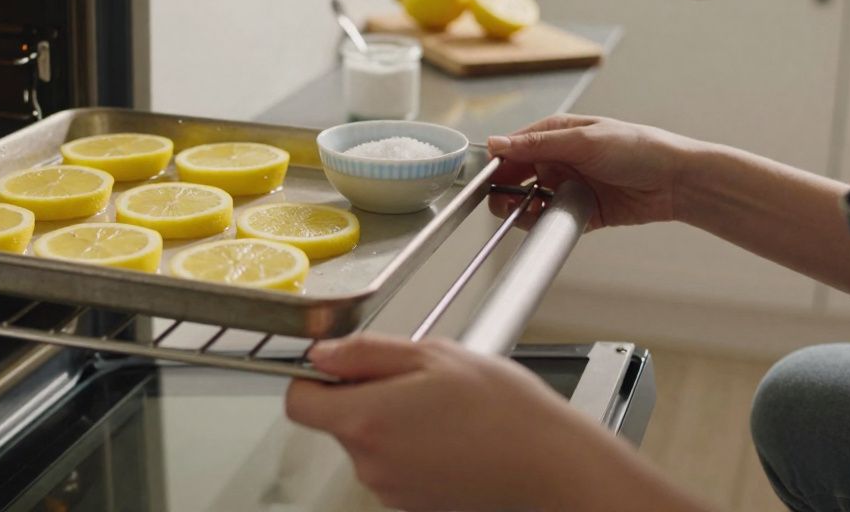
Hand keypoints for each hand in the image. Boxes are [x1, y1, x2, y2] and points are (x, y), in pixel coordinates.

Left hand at [284, 334, 618, 511]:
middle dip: (365, 396)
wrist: (550, 467)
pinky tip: (451, 436)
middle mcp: (370, 463)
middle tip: (416, 381)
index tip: (340, 367)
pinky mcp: (412, 505)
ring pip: (368, 443)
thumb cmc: (504, 410)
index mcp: (367, 420)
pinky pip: (394, 466)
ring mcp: (391, 489)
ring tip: (442, 409)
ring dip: (392, 422)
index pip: (299, 402)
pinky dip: (412, 448)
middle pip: (338, 421)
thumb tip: (323, 354)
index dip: (313, 379)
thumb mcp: (433, 355)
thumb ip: (367, 353)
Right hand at [487, 114, 697, 228]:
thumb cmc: (639, 148)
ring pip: (529, 201)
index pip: (513, 147)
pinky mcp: (579, 210)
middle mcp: (559, 160)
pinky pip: (550, 218)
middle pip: (515, 176)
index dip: (497, 163)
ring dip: (521, 208)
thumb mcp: (583, 141)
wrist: (676, 181)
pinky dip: (542, 222)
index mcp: (556, 134)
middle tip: (502, 201)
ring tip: (523, 212)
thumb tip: (498, 143)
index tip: (487, 178)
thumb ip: (538, 144)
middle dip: (504, 189)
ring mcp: (568, 186)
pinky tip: (543, 220)